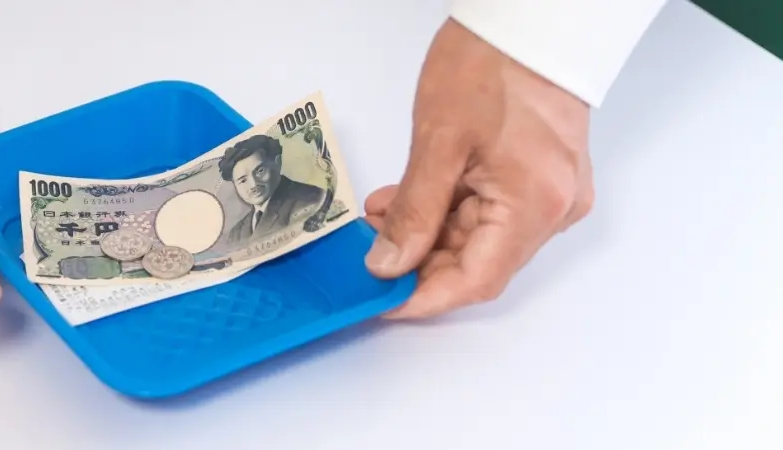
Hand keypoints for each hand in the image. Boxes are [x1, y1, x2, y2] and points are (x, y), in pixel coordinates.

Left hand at [364, 19, 593, 319]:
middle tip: (370, 250)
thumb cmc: (493, 64)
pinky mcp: (541, 180)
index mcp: (534, 204)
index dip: (424, 297)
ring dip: (429, 235)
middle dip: (420, 262)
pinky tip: (411, 200)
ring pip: (480, 240)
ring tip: (382, 214)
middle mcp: (553, 209)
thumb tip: (390, 263)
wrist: (530, 22)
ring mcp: (552, 195)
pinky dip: (448, 213)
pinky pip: (491, 214)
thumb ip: (414, 212)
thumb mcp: (438, 142)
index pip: (475, 280)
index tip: (382, 302)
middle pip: (478, 263)